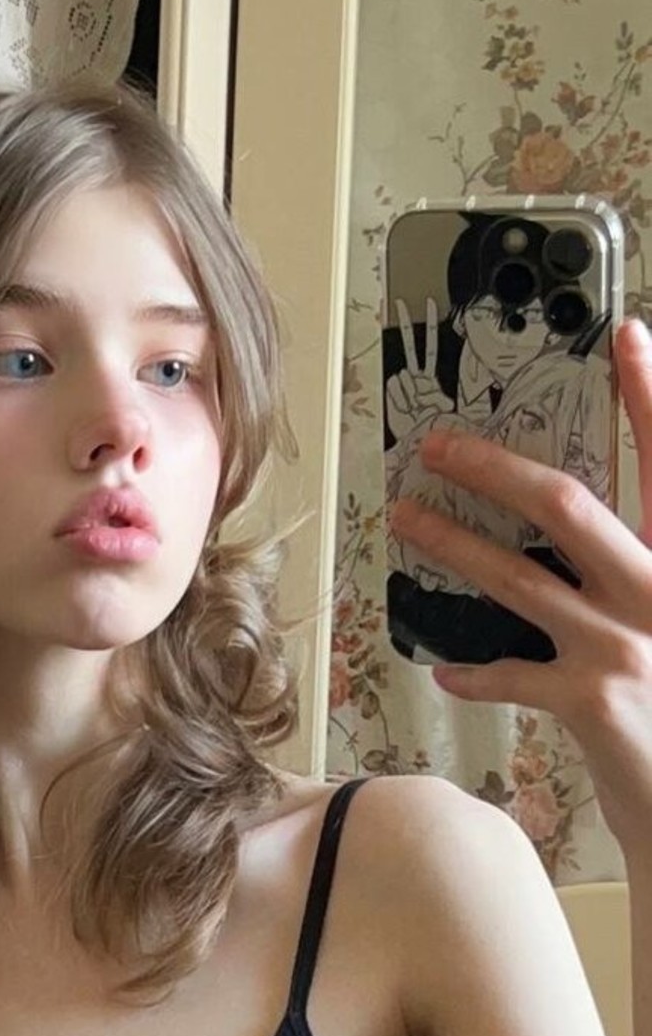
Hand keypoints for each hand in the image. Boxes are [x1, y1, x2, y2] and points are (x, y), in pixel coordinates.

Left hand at [388, 316, 651, 854]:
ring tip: (407, 519)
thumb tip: (586, 545)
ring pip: (519, 578)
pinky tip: (447, 668)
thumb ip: (642, 575)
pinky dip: (477, 670)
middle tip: (438, 446)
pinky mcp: (593, 700)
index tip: (627, 336)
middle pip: (568, 505)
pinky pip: (512, 674)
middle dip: (496, 468)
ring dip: (453, 544)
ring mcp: (626, 645)